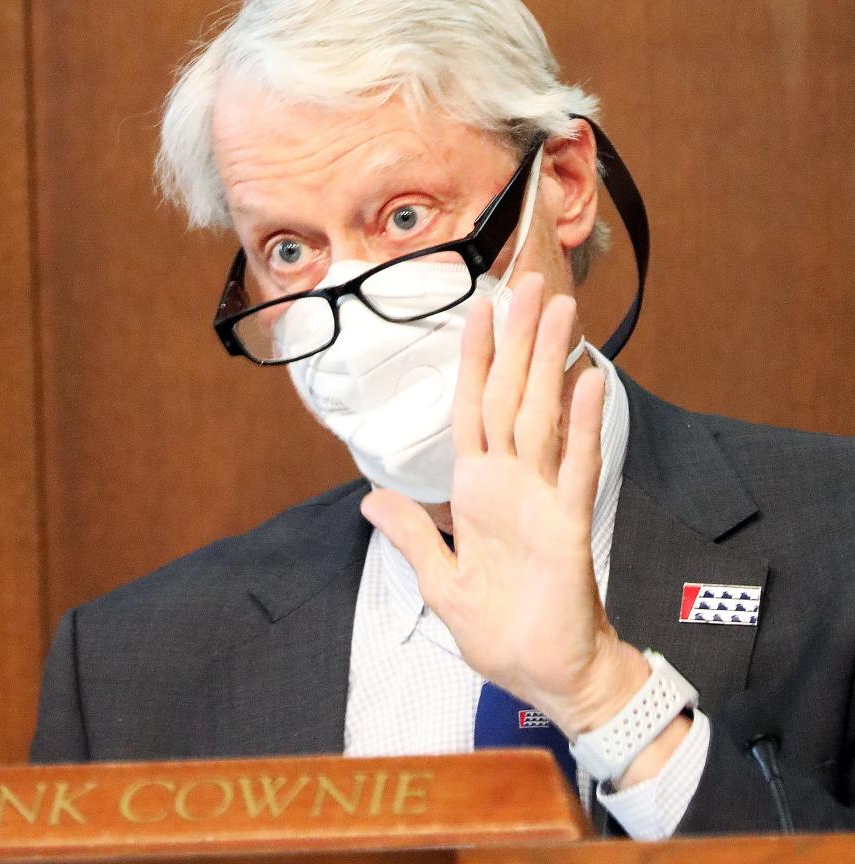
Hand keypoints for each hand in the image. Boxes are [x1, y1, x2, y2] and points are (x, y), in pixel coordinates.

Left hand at [361, 273, 647, 738]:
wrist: (550, 676)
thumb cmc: (500, 632)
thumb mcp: (441, 585)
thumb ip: (412, 537)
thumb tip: (370, 499)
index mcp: (475, 491)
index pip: (471, 408)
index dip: (473, 358)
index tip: (479, 308)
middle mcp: (510, 482)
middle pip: (511, 395)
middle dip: (519, 340)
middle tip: (531, 283)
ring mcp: (542, 498)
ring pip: (545, 415)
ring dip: (551, 363)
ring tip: (563, 313)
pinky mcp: (570, 525)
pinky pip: (577, 465)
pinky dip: (583, 422)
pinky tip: (589, 379)